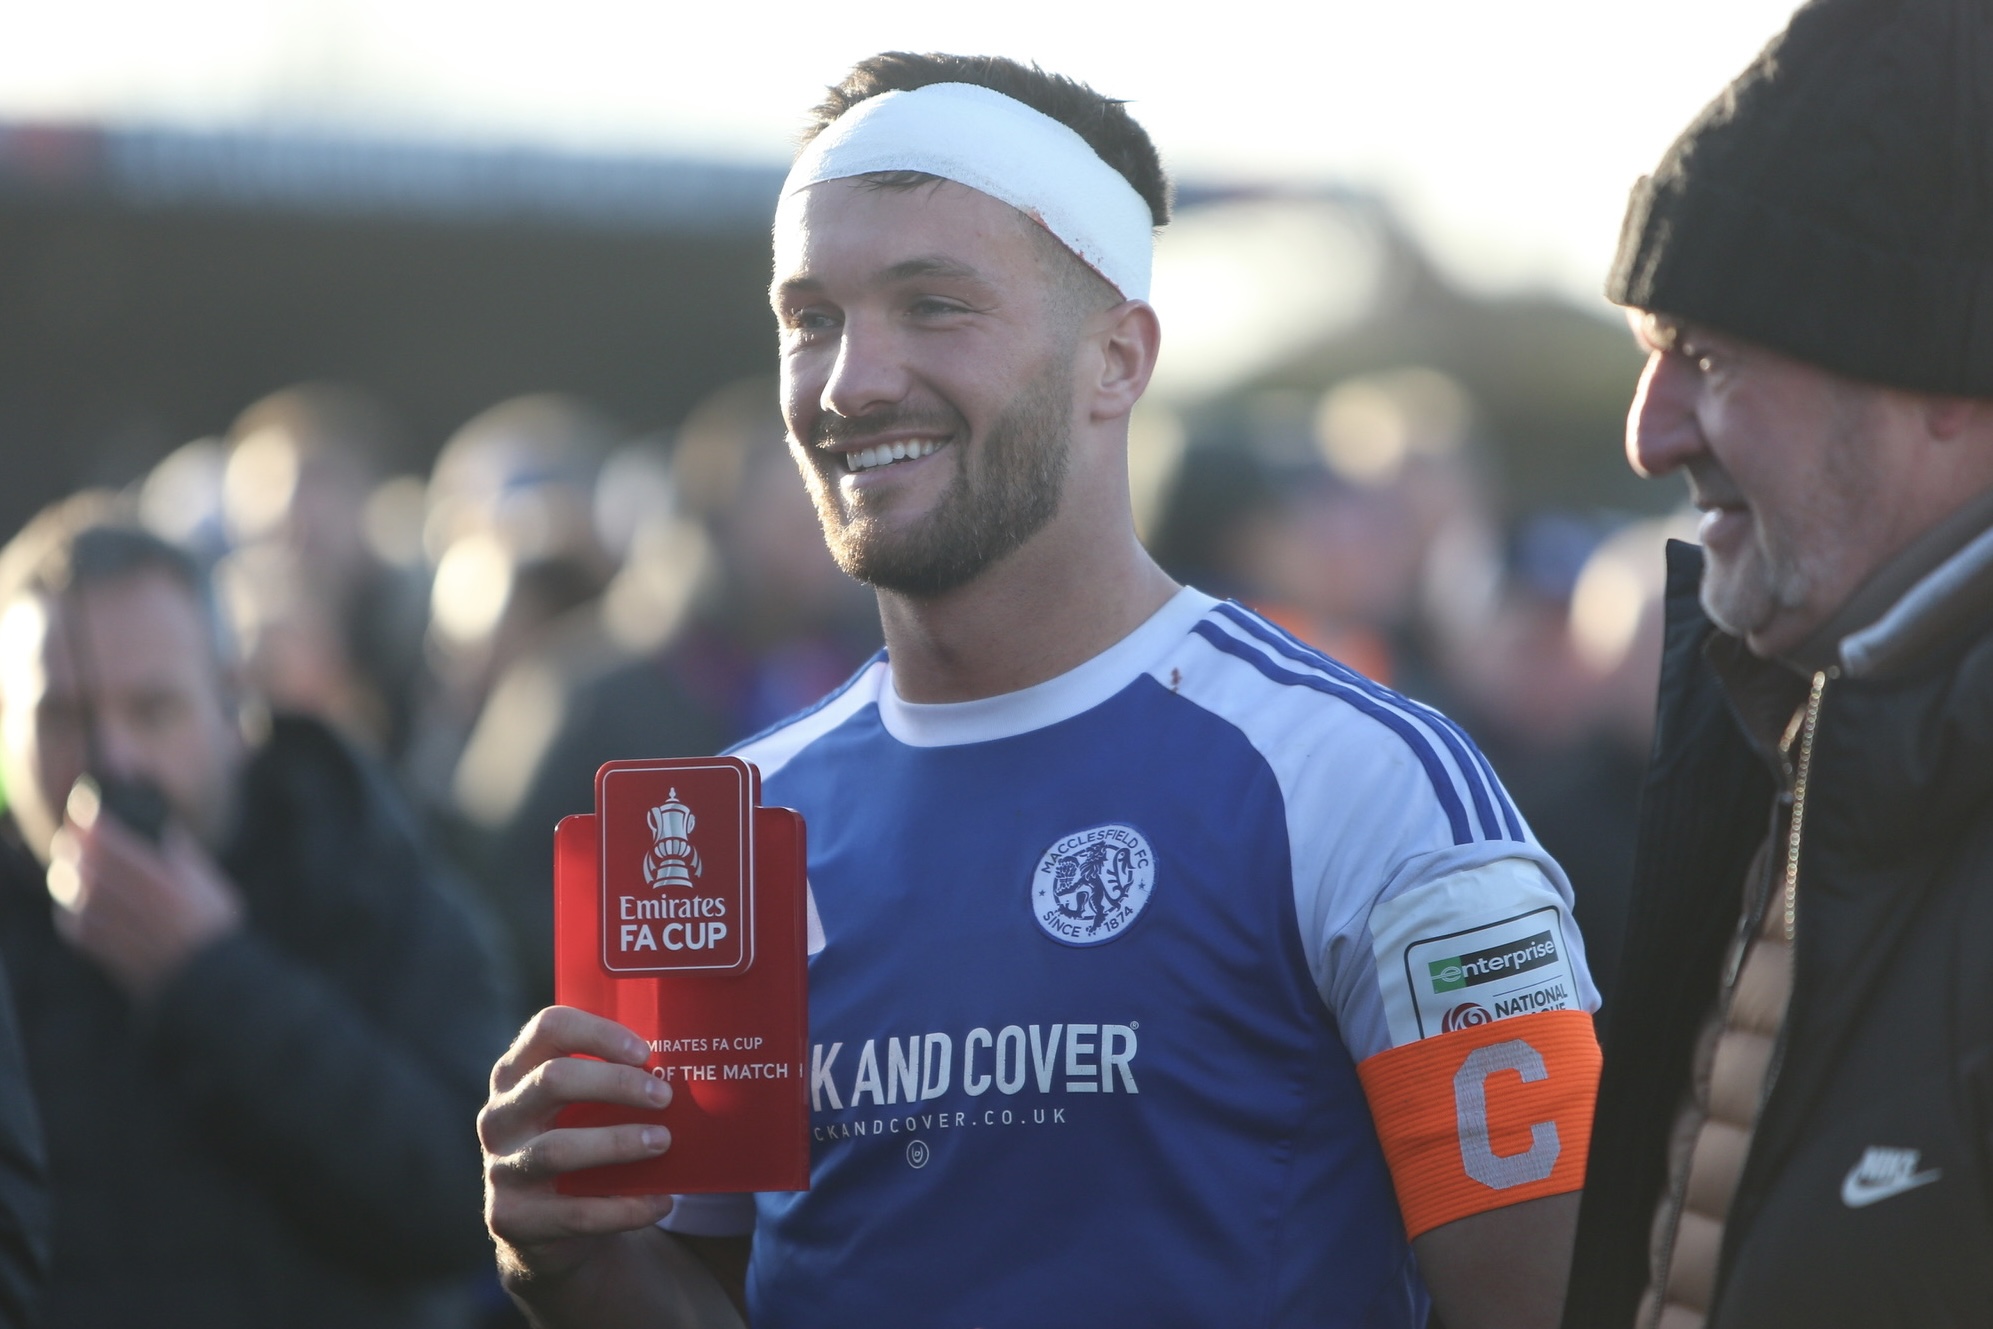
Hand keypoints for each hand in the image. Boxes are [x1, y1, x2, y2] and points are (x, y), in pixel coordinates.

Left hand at [45, 784, 243, 997]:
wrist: (204, 978)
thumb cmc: (213, 926)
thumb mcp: (208, 880)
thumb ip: (181, 851)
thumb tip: (165, 828)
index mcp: (153, 873)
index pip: (104, 833)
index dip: (90, 815)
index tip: (89, 806)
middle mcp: (123, 894)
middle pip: (77, 854)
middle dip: (76, 840)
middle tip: (82, 835)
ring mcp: (104, 920)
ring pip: (67, 883)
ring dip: (70, 871)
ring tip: (80, 867)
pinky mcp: (93, 944)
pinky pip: (69, 917)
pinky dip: (72, 905)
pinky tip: (85, 904)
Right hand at [480, 1007, 679, 1288]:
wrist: (543, 1225)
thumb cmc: (578, 1140)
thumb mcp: (583, 1104)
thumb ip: (616, 1079)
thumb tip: (696, 1061)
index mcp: (517, 1072)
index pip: (548, 1028)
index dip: (598, 1032)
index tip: (644, 1050)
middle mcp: (500, 1115)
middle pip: (553, 1080)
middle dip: (615, 1083)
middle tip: (664, 1095)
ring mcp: (501, 1167)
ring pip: (558, 1149)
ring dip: (619, 1143)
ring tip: (663, 1142)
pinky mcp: (514, 1218)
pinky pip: (576, 1212)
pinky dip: (626, 1207)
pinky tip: (661, 1200)